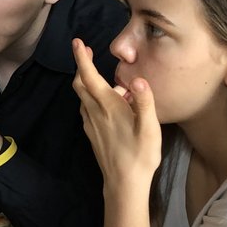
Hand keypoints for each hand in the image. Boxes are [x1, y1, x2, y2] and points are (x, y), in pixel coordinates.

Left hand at [71, 38, 160, 189]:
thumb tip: (138, 79)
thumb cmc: (139, 155)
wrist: (123, 184)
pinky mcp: (92, 133)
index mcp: (107, 106)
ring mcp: (90, 124)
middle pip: (80, 84)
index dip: (81, 58)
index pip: (88, 76)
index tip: (77, 42)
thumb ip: (145, 102)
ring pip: (83, 97)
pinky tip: (110, 104)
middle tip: (88, 53)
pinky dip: (93, 99)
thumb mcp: (149, 128)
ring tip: (112, 83)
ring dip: (89, 83)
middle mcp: (94, 112)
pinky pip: (88, 109)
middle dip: (82, 66)